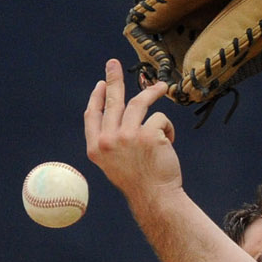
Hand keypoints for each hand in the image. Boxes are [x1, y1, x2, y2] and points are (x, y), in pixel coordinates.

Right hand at [84, 59, 182, 202]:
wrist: (155, 198)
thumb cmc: (140, 182)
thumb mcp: (116, 163)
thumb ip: (113, 141)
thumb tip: (120, 117)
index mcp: (95, 148)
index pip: (92, 115)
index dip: (96, 97)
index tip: (100, 83)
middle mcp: (108, 139)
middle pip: (111, 101)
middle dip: (113, 79)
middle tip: (113, 63)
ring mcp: (127, 135)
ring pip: (139, 103)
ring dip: (152, 92)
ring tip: (162, 86)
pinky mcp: (148, 134)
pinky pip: (160, 119)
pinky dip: (167, 128)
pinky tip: (169, 143)